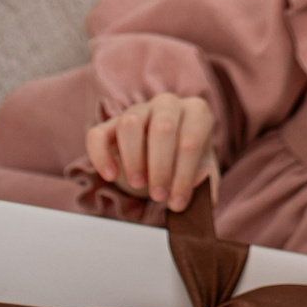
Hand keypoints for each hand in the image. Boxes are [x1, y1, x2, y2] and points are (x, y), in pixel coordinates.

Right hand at [85, 92, 219, 211]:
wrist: (163, 156)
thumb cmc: (185, 162)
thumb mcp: (202, 171)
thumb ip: (208, 182)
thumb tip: (202, 186)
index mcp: (196, 112)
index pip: (191, 139)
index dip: (184, 174)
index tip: (178, 202)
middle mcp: (168, 104)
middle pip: (163, 127)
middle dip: (160, 167)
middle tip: (159, 195)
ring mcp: (138, 110)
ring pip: (130, 124)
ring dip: (133, 159)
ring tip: (138, 184)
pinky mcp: (110, 123)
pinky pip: (98, 134)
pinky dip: (101, 156)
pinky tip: (110, 175)